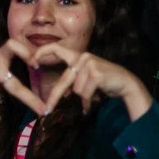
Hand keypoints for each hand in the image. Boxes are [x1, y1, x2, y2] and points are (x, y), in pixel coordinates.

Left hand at [31, 43, 151, 119]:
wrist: (125, 83)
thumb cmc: (104, 81)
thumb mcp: (86, 79)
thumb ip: (73, 81)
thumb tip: (61, 94)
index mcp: (78, 56)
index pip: (57, 48)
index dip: (43, 52)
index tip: (32, 62)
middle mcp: (83, 57)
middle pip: (64, 80)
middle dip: (55, 96)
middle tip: (48, 110)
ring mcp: (89, 64)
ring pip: (75, 90)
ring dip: (82, 99)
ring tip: (91, 100)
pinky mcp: (96, 73)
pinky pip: (84, 94)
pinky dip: (87, 102)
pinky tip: (92, 104)